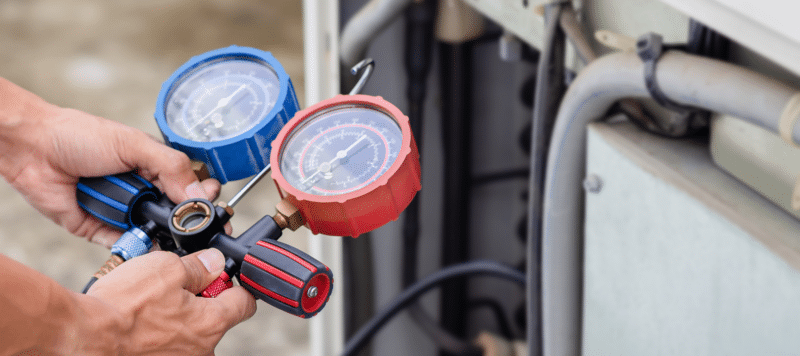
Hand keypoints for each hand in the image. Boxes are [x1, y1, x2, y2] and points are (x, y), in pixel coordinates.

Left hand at [0, 78, 220, 246]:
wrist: (33, 149)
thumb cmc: (79, 136)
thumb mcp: (134, 144)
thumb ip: (171, 167)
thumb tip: (201, 194)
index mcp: (156, 168)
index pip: (191, 188)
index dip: (204, 200)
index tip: (214, 209)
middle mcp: (143, 192)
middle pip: (176, 215)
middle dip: (187, 223)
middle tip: (197, 228)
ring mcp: (123, 212)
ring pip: (154, 233)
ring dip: (163, 236)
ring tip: (173, 237)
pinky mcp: (101, 230)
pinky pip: (126, 245)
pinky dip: (137, 248)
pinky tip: (148, 247)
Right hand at [80, 249, 256, 354]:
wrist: (82, 336)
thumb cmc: (123, 305)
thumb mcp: (167, 267)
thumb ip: (199, 266)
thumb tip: (215, 262)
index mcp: (212, 323)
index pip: (244, 303)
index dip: (236, 284)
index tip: (223, 277)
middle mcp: (202, 351)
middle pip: (214, 319)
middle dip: (199, 301)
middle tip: (173, 287)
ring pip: (188, 334)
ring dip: (176, 318)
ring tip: (149, 306)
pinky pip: (167, 347)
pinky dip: (157, 335)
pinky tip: (139, 324)